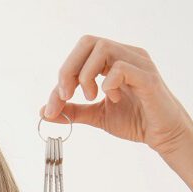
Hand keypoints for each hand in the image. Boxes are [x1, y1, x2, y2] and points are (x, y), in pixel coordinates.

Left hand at [41, 35, 192, 159]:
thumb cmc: (134, 120)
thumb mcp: (95, 116)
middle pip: (88, 42)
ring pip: (102, 48)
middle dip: (68, 70)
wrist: (161, 135)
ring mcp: (137, 63)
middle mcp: (124, 55)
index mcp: (111, 62)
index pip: (79, 56)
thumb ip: (73, 111)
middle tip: (67, 96)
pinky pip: (121, 68)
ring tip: (91, 97)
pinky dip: (108, 84)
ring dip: (86, 76)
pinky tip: (113, 99)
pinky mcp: (147, 77)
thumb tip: (44, 111)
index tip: (53, 107)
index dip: (61, 79)